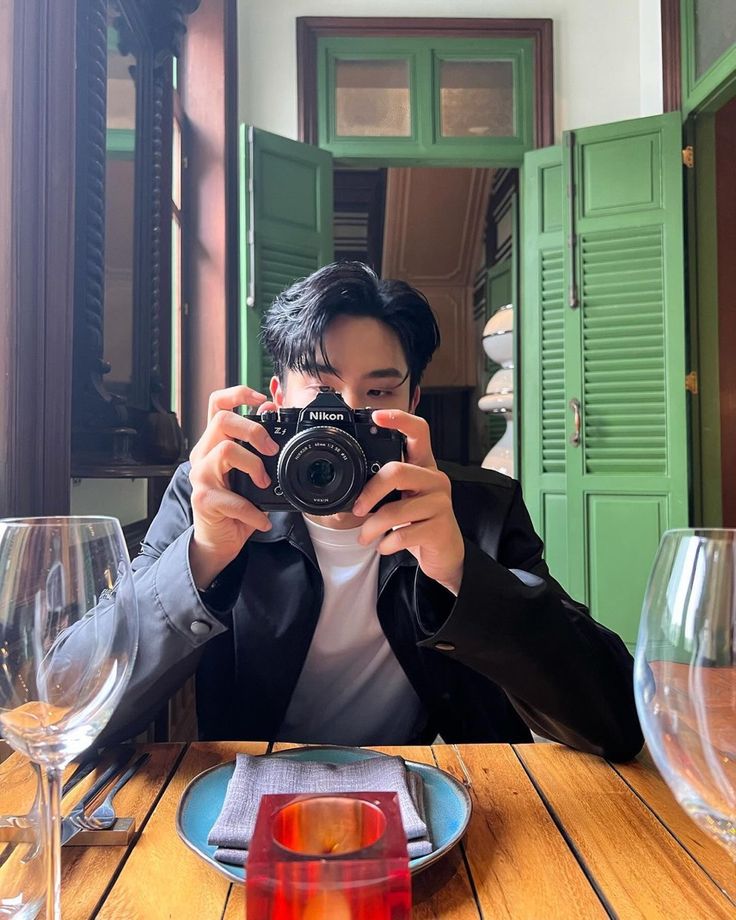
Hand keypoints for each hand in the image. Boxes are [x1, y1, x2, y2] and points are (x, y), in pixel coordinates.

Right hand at [188, 385, 278, 589]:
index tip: (262, 399)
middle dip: (254, 430)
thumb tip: (271, 408)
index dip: (238, 393)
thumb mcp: (250, 471)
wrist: (219, 540)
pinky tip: (261, 520)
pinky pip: (231, 498)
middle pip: (222, 420)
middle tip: (272, 450)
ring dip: (254, 466)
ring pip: (226, 450)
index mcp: (214, 442)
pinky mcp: (203, 499)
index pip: (217, 404)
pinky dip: (252, 511)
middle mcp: (203, 454)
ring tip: (265, 484)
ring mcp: (200, 476)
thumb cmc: (235, 504)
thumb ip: (257, 443)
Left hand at [352, 410, 464, 594]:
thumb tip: (344, 498)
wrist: (443, 553)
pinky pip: (404, 533)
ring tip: (365, 536)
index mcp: (423, 465)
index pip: (418, 432)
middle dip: (370, 492)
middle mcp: (434, 478)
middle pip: (397, 471)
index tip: (376, 416)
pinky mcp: (440, 527)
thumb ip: (381, 488)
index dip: (399, 420)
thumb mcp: (400, 498)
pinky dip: (386, 543)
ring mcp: (440, 503)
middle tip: (357, 509)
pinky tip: (384, 545)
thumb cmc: (416, 520)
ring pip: (396, 509)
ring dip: (372, 527)